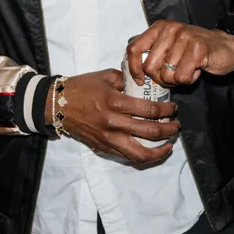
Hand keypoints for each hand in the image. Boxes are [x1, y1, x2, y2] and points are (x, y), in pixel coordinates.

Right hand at [54, 69, 180, 164]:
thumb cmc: (82, 87)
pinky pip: (126, 156)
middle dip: (169, 130)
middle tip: (176, 126)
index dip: (167, 111)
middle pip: (150, 132)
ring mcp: (107, 139)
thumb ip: (126, 79)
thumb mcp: (106, 76)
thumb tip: (145, 83)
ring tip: (168, 145)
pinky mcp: (102, 148)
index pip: (149, 110)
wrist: (56, 104)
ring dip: (159, 151)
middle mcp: (113, 123)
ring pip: (139, 154)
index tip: (174, 108)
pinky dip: (142, 156)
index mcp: (115, 102)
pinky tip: (151, 151)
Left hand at [128, 20, 233, 87]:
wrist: (227, 46)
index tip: (140, 80)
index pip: (134, 48)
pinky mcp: (198, 49)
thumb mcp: (171, 46)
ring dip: (177, 80)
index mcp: (160, 27)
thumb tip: (135, 74)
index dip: (133, 68)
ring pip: (166, 75)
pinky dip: (189, 79)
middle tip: (174, 75)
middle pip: (149, 67)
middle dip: (160, 78)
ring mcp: (184, 37)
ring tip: (188, 69)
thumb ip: (154, 54)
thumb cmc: (195, 50)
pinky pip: (182, 77)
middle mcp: (170, 29)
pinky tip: (197, 70)